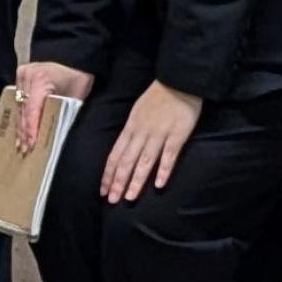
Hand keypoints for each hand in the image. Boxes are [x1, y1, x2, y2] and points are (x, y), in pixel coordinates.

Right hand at [16, 59, 94, 148]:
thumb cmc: (79, 77)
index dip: (31, 128)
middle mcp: (28, 75)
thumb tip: (52, 136)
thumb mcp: (75, 97)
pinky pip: (19, 99)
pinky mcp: (21, 75)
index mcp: (41, 78)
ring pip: (19, 106)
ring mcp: (22, 74)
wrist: (76, 58)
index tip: (31, 144)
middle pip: (24, 109)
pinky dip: (21, 115)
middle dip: (25, 131)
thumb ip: (62, 113)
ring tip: (21, 144)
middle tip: (25, 150)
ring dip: (20, 126)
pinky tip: (20, 130)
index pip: (32, 109)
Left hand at [101, 79, 203, 201]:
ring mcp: (159, 134)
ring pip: (144, 161)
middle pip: (127, 161)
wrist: (178, 80)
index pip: (115, 154)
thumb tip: (123, 150)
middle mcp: (141, 133)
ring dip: (136, 181)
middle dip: (118, 182)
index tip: (103, 190)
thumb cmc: (158, 97)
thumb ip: (131, 131)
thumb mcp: (137, 112)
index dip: (109, 174)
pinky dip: (163, 170)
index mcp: (131, 128)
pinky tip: (158, 185)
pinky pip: (169, 155)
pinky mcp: (177, 135)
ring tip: (130, 198)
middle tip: (112, 200)